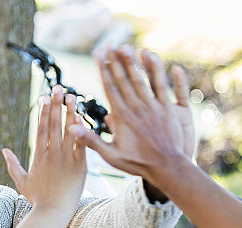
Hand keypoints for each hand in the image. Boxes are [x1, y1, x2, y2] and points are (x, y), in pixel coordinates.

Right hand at [2, 85, 86, 211]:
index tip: (45, 98)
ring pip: (69, 130)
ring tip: (72, 96)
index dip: (43, 112)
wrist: (53, 213)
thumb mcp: (22, 182)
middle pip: (54, 124)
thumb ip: (13, 164)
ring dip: (70, 111)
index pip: (41, 128)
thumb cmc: (38, 200)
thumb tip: (4, 150)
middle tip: (58, 88)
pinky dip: (82, 130)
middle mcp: (52, 154)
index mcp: (39, 156)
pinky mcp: (80, 165)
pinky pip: (81, 143)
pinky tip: (82, 117)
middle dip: (56, 104)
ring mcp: (66, 158)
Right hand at [73, 45, 193, 184]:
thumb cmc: (137, 163)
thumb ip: (91, 140)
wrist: (166, 168)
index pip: (110, 88)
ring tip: (127, 47)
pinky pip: (164, 86)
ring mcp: (154, 106)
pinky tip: (156, 60)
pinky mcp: (169, 108)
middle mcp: (138, 108)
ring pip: (143, 79)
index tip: (99, 56)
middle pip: (125, 79)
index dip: (104, 70)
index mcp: (123, 117)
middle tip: (109, 45)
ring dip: (135, 62)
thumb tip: (72, 127)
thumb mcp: (110, 155)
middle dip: (116, 61)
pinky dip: (159, 72)